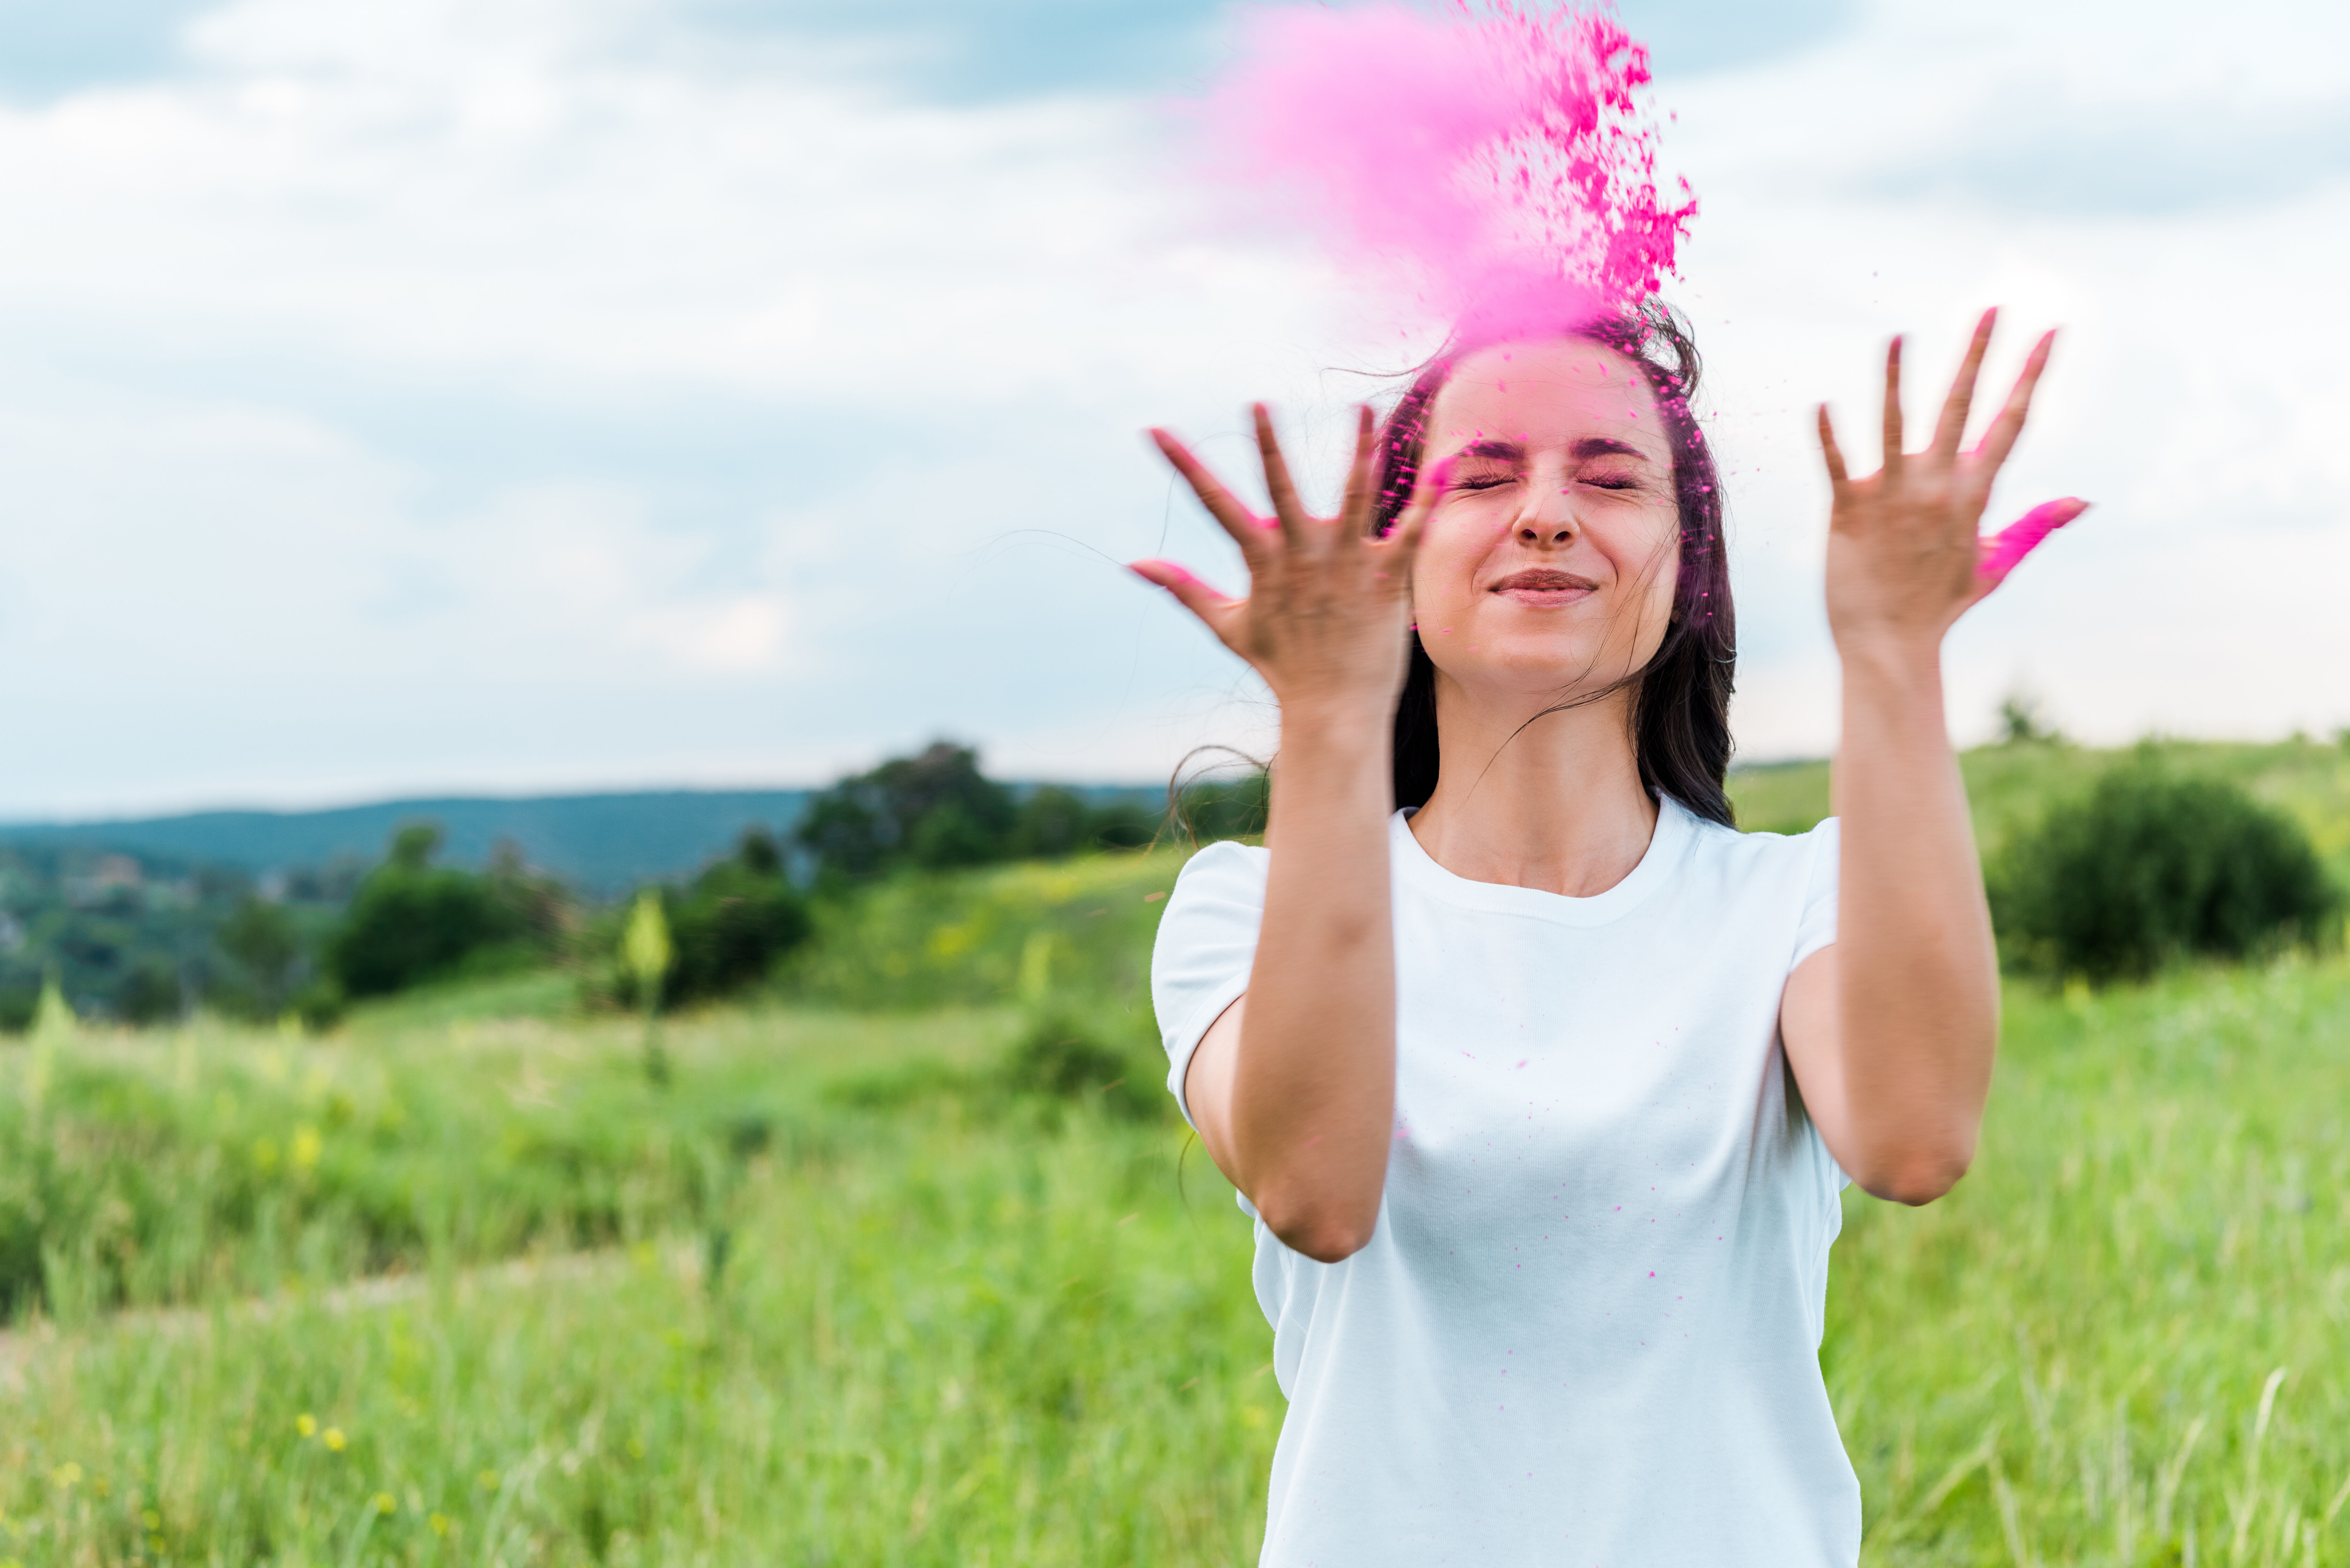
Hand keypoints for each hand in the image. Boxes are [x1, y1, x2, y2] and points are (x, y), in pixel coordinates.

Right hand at [1133, 405, 1439, 724]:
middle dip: (1268, 446)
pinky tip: (1441, 468)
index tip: (1156, 430)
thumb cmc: (1281, 665)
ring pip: (1354, 496)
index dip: (1183, 465)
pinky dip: (1426, 501)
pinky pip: (1409, 533)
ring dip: (1359, 450)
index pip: (1215, 503)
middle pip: (1280, 489)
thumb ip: (1184, 588)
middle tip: (1257, 403)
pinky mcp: (1385, 579)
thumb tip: (1133, 564)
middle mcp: (1302, 556)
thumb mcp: (1227, 624)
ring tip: (1362, 406)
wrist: (1333, 708)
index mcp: (1262, 561)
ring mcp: (1345, 565)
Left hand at [1817, 309, 2086, 655]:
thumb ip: (2036, 526)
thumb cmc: (1939, 604)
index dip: (2031, 375)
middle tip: (1993, 307)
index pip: (2010, 423)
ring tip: (1897, 336)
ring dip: (1896, 380)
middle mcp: (1937, 488)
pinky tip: (1821, 405)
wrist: (1890, 644)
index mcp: (1972, 494)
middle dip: (1978, 355)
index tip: (2051, 333)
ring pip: (1895, 427)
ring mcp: (1894, 498)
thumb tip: (2084, 501)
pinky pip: (1838, 468)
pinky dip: (1829, 438)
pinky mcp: (1850, 513)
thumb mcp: (1997, 564)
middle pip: (1962, 408)